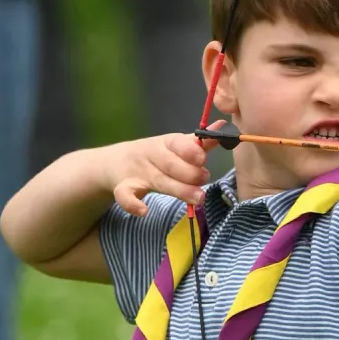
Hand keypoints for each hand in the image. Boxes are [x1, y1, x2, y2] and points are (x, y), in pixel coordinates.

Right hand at [108, 120, 226, 216]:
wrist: (114, 162)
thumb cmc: (156, 155)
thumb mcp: (176, 146)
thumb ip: (200, 143)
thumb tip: (224, 128)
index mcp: (166, 143)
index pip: (178, 144)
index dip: (190, 151)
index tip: (202, 158)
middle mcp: (152, 156)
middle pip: (171, 164)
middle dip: (190, 173)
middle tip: (205, 179)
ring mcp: (137, 173)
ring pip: (158, 181)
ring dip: (178, 189)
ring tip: (198, 198)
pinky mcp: (124, 189)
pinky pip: (125, 196)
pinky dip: (132, 204)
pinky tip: (144, 211)